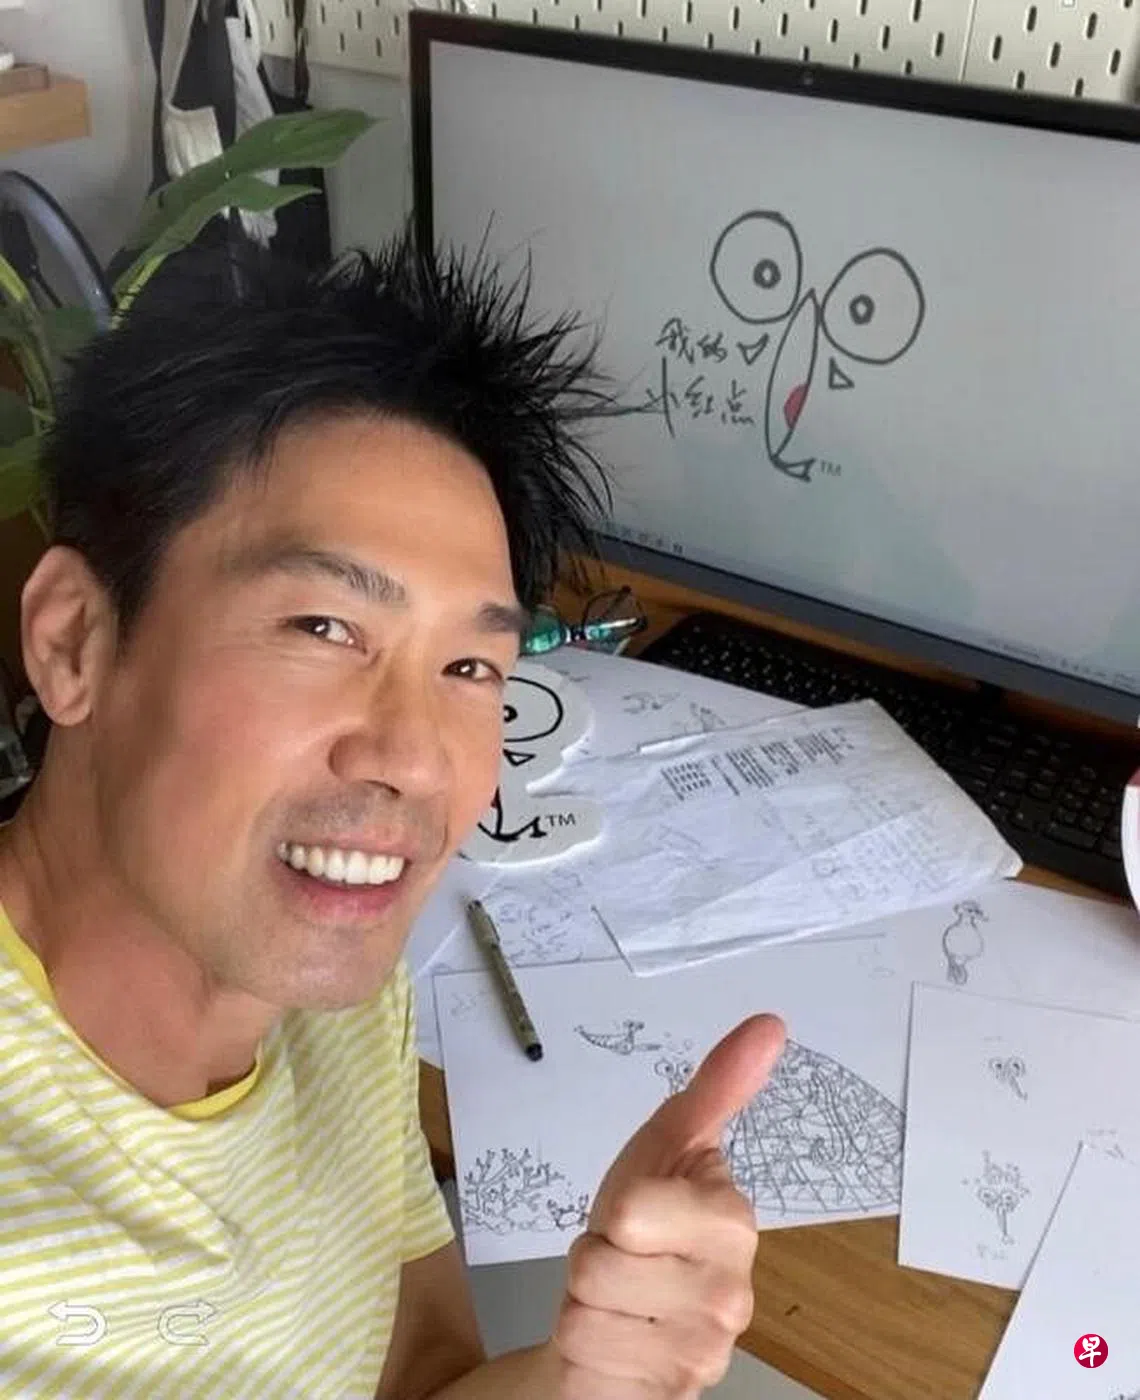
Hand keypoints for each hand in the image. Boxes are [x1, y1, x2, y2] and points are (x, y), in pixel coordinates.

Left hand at [550, 1014, 786, 1399]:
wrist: (621, 1309)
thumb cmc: (641, 1225)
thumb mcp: (665, 1144)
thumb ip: (717, 1086)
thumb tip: (769, 1025)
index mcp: (732, 1220)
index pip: (633, 1209)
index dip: (618, 1210)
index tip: (641, 1213)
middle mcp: (733, 1292)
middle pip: (602, 1263)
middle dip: (595, 1258)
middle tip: (626, 1258)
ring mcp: (705, 1351)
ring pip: (587, 1310)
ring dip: (586, 1303)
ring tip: (619, 1298)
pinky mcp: (673, 1391)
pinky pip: (584, 1357)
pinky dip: (585, 1348)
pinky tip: (619, 1339)